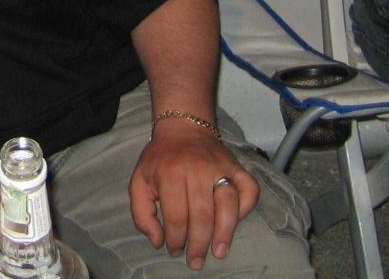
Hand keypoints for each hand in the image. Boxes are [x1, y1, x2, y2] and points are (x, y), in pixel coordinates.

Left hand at [128, 121, 258, 269]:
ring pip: (228, 205)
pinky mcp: (236, 165)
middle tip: (196, 261)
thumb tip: (158, 241)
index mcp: (170, 174)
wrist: (182, 128)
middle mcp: (197, 170)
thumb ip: (141, 213)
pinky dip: (247, 207)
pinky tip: (236, 221)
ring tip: (219, 252)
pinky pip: (249, 189)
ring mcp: (220, 167)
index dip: (176, 239)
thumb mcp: (139, 181)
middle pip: (202, 215)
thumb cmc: (160, 160)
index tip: (175, 250)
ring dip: (225, 233)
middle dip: (199, 244)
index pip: (177, 216)